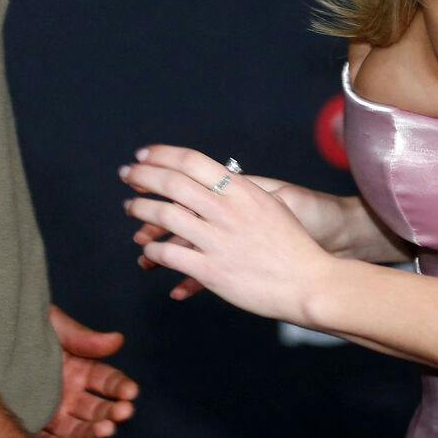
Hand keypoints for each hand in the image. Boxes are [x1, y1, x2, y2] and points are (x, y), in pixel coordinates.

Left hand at [36, 305, 135, 437]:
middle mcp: (69, 396)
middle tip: (123, 412)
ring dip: (94, 432)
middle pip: (97, 410)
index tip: (131, 392)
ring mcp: (51, 414)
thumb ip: (83, 338)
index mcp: (79, 370)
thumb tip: (118, 340)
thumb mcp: (53, 326)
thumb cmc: (20, 327)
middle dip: (113, 412)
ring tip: (106, 429)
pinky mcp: (29, 428)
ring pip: (78, 430)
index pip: (107, 382)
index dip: (121, 387)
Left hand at [120, 146, 333, 322]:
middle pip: (173, 183)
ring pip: (165, 215)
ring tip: (130, 207)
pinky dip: (154, 250)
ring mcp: (218, 240)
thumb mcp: (270, 205)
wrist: (310, 283)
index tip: (144, 155)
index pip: (193, 161)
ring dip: (140, 209)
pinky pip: (171, 255)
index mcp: (242, 190)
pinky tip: (148, 251)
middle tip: (126, 174)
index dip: (163, 155)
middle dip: (142, 176)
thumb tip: (216, 181)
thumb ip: (240, 193)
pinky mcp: (213, 271)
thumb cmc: (293, 246)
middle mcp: (227, 210)